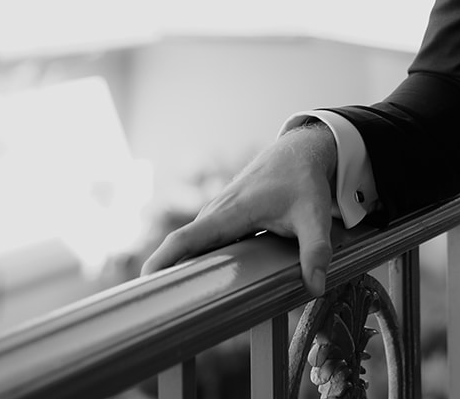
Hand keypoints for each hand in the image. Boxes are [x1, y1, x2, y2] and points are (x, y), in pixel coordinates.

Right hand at [140, 123, 337, 295]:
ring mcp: (217, 212)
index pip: (187, 239)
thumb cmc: (303, 181)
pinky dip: (194, 257)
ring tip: (169, 302)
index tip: (143, 283)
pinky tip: (195, 280)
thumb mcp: (314, 215)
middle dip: (165, 272)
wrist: (299, 151)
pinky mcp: (223, 215)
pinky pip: (202, 239)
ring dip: (179, 266)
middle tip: (152, 308)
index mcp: (231, 212)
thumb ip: (315, 250)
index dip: (162, 260)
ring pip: (193, 243)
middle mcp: (216, 211)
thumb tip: (314, 287)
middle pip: (183, 246)